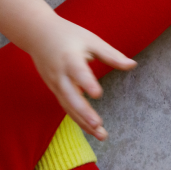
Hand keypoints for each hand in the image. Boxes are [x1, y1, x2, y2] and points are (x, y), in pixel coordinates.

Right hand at [26, 13, 135, 140]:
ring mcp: (55, 84)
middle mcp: (60, 74)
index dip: (87, 83)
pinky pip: (67, 107)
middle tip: (98, 125)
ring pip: (68, 107)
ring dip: (83, 122)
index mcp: (69, 58)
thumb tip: (133, 65)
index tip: (98, 94)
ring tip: (101, 135)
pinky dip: (79, 119)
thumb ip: (111, 55)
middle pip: (70, 96)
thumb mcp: (91, 40)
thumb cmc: (68, 35)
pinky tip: (93, 130)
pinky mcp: (55, 90)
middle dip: (83, 112)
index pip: (78, 72)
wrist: (37, 34)